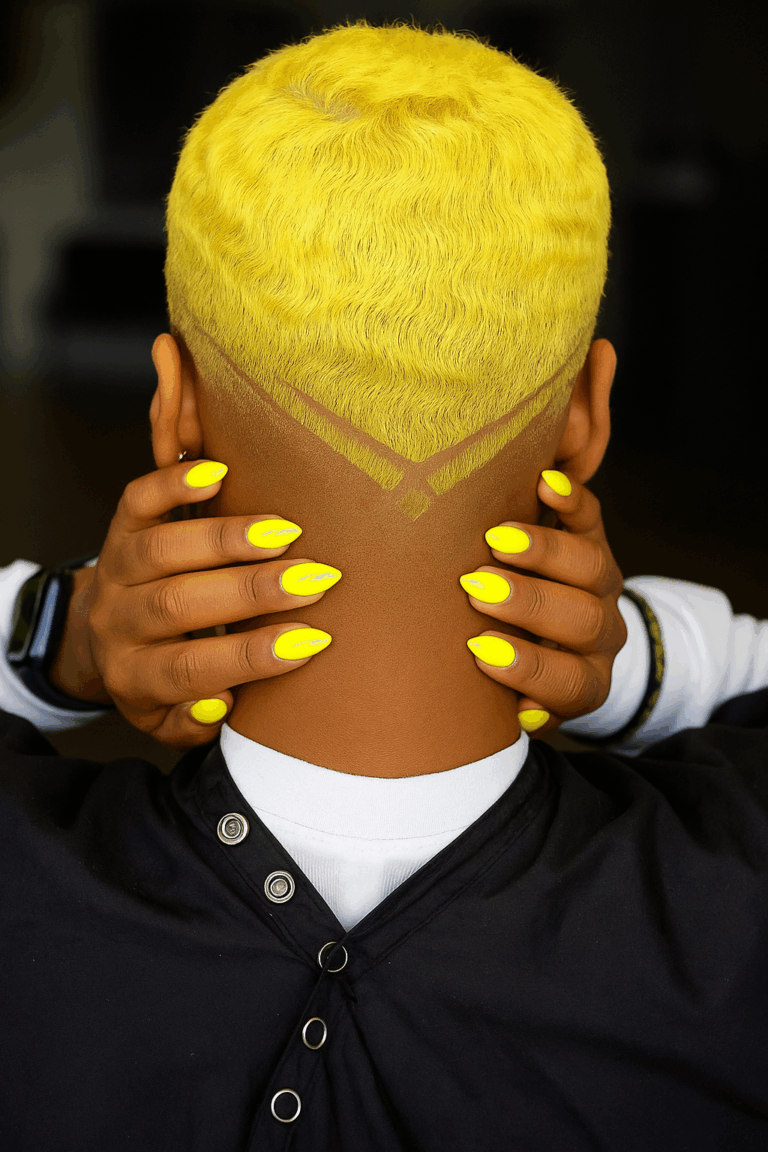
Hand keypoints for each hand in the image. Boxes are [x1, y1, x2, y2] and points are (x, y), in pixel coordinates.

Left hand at [51, 458, 339, 749]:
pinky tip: (218, 473)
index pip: (188, 670)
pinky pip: (138, 500)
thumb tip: (221, 701)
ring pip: (160, 550)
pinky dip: (173, 483)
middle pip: (176, 605)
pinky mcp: (119, 526)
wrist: (97, 634)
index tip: (310, 642)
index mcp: (132, 677)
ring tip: (284, 532)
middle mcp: (117, 622)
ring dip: (225, 539)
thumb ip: (192, 724)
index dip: (249, 658)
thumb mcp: (167, 720)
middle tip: (312, 580)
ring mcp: (116, 569)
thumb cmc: (157, 676)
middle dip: (248, 592)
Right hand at [461, 470, 626, 737]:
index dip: (531, 669)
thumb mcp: (505, 702)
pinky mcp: (594, 538)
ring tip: (496, 539)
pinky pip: (592, 517)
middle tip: (479, 587)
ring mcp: (602, 584)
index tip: (482, 652)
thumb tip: (451, 719)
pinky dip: (571, 500)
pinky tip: (544, 484)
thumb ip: (488, 711)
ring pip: (592, 567)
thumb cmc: (510, 673)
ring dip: (544, 552)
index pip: (570, 682)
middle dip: (530, 603)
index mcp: (584, 682)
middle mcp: (600, 635)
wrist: (560, 634)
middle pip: (583, 621)